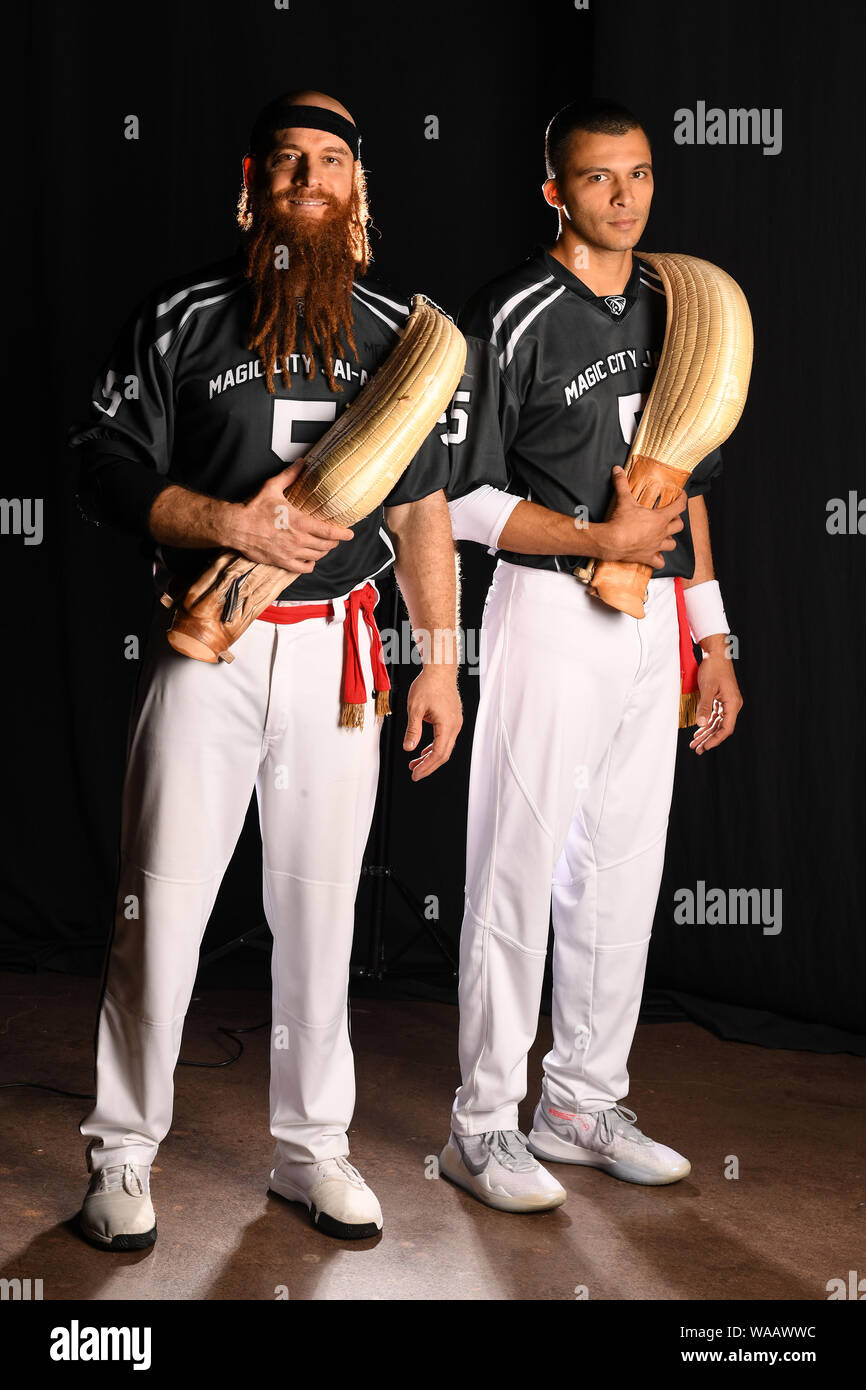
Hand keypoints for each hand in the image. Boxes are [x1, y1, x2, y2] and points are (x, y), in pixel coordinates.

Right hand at [229, 459, 354, 572]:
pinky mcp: (282, 562)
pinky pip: (303, 568)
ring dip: (323, 552)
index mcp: (300, 522)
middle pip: (326, 545)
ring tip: (324, 547)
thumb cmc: (254, 509)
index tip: (350, 534)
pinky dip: (310, 565)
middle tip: (335, 538)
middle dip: (333, 542)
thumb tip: (301, 462)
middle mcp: (298, 540)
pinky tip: (311, 560)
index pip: (329, 532)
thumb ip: (290, 475)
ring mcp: (291, 552)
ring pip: (317, 556)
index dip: (343, 534)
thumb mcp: (273, 487)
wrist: (237, 527)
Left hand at [403, 667, 462, 780]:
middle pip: (443, 754)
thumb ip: (412, 730)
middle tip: (414, 773)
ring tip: (414, 764)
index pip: (438, 754)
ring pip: (444, 747)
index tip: (415, 774)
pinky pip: (445, 738)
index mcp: (447, 725)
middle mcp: (455, 726)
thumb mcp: (415, 708)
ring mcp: (455, 722)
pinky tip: (423, 750)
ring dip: (430, 757)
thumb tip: (408, 748)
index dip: (426, 767)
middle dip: (428, 766)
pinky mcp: (453, 718)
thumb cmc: (428, 684)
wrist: (440, 669)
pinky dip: (434, 747)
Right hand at [601, 465, 686, 567]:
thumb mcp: (623, 500)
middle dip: (677, 521)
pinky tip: (657, 557)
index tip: (682, 495)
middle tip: (671, 517)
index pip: (679, 506)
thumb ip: (622, 484)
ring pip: (672, 544)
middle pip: (679, 526)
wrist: (612, 542)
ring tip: (665, 536)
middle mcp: (661, 533)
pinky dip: (659, 560)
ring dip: (670, 540)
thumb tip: (618, 470)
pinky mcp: (648, 557)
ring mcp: (656, 546)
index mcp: (660, 518)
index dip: (683, 499)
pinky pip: (659, 562)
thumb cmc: (621, 523)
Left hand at [689, 647, 742, 753]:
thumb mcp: (707, 688)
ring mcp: (727, 702)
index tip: (705, 746)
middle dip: (709, 739)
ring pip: (717, 722)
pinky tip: (699, 730)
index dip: (716, 739)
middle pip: (721, 727)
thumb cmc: (714, 668)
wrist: (716, 653)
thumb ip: (704, 706)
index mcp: (732, 703)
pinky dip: (706, 723)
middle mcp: (732, 704)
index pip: (726, 727)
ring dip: (706, 733)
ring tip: (695, 742)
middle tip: (697, 748)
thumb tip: (701, 724)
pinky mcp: (721, 699)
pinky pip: (714, 715)